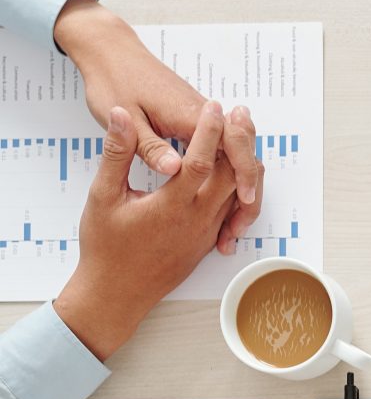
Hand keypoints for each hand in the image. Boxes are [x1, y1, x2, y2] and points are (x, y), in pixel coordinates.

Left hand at [52, 0, 263, 251]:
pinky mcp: (197, 124)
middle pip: (244, 153)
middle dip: (249, 190)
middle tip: (237, 226)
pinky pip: (223, 151)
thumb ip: (150, 147)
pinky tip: (219, 197)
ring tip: (231, 222)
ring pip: (237, 154)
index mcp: (189, 116)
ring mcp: (203, 120)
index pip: (232, 145)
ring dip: (240, 185)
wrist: (112, 53)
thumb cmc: (114, 83)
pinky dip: (228, 175)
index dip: (242, 174)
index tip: (242, 200)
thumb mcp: (125, 118)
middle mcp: (204, 117)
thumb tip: (177, 170)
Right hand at [54, 101, 240, 359]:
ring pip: (237, 192)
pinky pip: (232, 209)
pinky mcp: (209, 240)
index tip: (215, 106)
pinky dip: (238, 186)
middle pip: (232, 174)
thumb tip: (121, 117)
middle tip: (239, 112)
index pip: (201, 160)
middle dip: (237, 140)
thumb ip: (117, 154)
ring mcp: (207, 232)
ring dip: (240, 162)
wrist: (116, 293)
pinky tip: (235, 169)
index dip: (211, 130)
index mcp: (173, 206)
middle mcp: (198, 219)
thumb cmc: (105, 248)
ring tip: (240, 133)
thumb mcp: (103, 197)